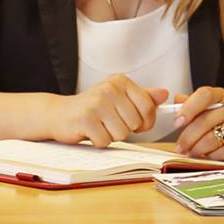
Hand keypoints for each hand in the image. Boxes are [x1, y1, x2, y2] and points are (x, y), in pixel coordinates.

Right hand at [53, 77, 168, 146]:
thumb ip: (142, 97)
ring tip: (99, 126)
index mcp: (120, 81)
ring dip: (111, 136)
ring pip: (121, 134)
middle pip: (135, 123)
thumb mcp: (118, 99)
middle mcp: (109, 88)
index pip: (148, 107)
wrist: (58, 114)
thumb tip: (164, 94)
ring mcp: (97, 102)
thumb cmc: (92, 109)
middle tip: (109, 123)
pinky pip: (105, 141)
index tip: (136, 124)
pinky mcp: (86, 118)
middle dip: (125, 130)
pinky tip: (90, 132)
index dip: (145, 122)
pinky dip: (99, 142)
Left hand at [173, 86, 223, 160]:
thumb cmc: (223, 120)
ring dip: (196, 149)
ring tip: (190, 153)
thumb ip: (191, 104)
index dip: (189, 108)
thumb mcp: (207, 108)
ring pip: (211, 139)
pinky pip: (223, 152)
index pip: (204, 95)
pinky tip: (206, 156)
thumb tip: (177, 100)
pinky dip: (210, 156)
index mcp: (220, 95)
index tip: (177, 122)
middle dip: (187, 138)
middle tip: (180, 147)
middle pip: (204, 121)